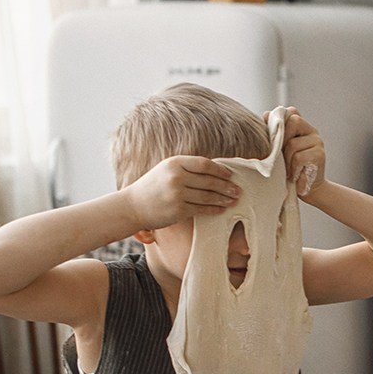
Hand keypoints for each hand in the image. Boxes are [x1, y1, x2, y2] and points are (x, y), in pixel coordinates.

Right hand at [124, 154, 240, 230]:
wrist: (134, 206)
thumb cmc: (153, 187)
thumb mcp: (167, 170)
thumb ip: (187, 168)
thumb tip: (216, 171)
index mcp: (175, 163)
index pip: (205, 164)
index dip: (220, 170)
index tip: (231, 175)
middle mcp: (176, 177)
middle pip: (209, 181)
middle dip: (227, 186)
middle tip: (238, 190)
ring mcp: (177, 194)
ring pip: (208, 196)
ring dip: (224, 198)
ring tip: (234, 200)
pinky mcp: (179, 210)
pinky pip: (202, 209)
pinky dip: (214, 209)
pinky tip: (223, 209)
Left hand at [274, 107, 326, 196]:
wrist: (308, 190)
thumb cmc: (291, 169)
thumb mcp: (281, 150)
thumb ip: (276, 133)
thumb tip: (266, 114)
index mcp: (302, 127)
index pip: (292, 112)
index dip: (281, 120)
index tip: (275, 137)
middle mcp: (312, 131)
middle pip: (293, 122)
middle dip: (282, 139)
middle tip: (280, 157)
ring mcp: (318, 142)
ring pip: (293, 143)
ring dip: (286, 160)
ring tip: (287, 170)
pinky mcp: (319, 155)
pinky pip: (299, 157)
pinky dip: (293, 168)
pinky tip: (294, 175)